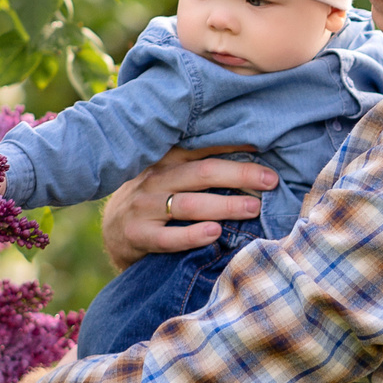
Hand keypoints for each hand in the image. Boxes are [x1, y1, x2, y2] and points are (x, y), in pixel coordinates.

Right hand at [100, 146, 274, 270]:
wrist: (113, 231)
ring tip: (253, 208)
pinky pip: (168, 238)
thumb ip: (199, 167)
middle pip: (201, 173)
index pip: (203, 148)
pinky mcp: (139, 235)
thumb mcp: (170, 175)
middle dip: (239, 174)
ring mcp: (145, 207)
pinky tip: (214, 233)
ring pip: (189, 204)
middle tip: (270, 180)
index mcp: (167, 160)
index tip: (264, 145)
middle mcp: (156, 179)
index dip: (234, 145)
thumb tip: (251, 156)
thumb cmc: (154, 199)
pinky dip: (192, 236)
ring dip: (224, 205)